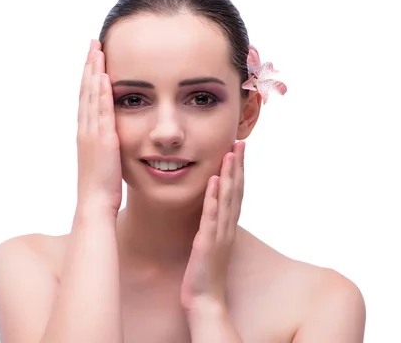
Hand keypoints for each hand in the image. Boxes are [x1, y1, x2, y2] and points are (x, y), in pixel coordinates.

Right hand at [76, 39, 121, 215]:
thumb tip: (112, 134)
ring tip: (97, 49)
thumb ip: (105, 144)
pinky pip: (101, 110)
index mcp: (86, 132)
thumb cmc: (102, 187)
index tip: (93, 57)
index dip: (89, 75)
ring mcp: (91, 133)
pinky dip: (101, 92)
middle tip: (93, 43)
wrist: (95, 205)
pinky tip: (105, 76)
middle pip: (86, 90)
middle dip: (89, 65)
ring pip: (91, 95)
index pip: (87, 97)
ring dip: (94, 71)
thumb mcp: (103, 160)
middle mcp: (85, 129)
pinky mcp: (103, 139)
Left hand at [180, 141, 244, 311]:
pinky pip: (211, 216)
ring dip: (229, 175)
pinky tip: (214, 180)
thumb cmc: (204, 274)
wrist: (205, 301)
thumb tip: (209, 210)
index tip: (238, 149)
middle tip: (240, 141)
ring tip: (229, 152)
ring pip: (227, 199)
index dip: (238, 171)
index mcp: (227, 227)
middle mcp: (227, 227)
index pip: (236, 193)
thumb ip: (211, 226)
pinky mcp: (208, 243)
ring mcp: (220, 234)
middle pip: (236, 191)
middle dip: (238, 165)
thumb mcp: (209, 244)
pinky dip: (213, 197)